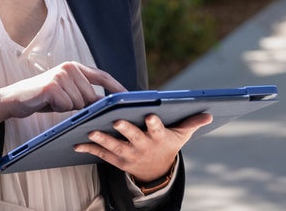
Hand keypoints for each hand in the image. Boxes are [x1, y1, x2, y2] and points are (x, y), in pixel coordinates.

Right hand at [0, 61, 125, 128]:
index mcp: (75, 67)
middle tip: (62, 103)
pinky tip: (47, 103)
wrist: (15, 98)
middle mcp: (69, 67)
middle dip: (81, 105)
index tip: (128, 96)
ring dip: (68, 108)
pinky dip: (58, 109)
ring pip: (79, 103)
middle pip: (91, 96)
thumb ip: (84, 93)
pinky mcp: (52, 86)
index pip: (102, 76)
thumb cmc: (43, 97)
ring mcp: (60, 75)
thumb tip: (106, 103)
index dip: (116, 86)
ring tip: (53, 101)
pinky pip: (67, 106)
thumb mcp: (67, 93)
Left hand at [73, 112, 212, 181]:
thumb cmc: (167, 144)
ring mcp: (128, 154)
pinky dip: (89, 149)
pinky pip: (101, 154)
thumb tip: (209, 114)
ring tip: (91, 130)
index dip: (154, 124)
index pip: (157, 130)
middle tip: (117, 119)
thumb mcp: (181, 135)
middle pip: (133, 137)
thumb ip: (192, 123)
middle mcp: (143, 147)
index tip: (150, 116)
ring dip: (102, 138)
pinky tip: (77, 143)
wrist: (156, 171)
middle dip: (125, 129)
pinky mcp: (116, 160)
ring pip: (114, 146)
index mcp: (158, 138)